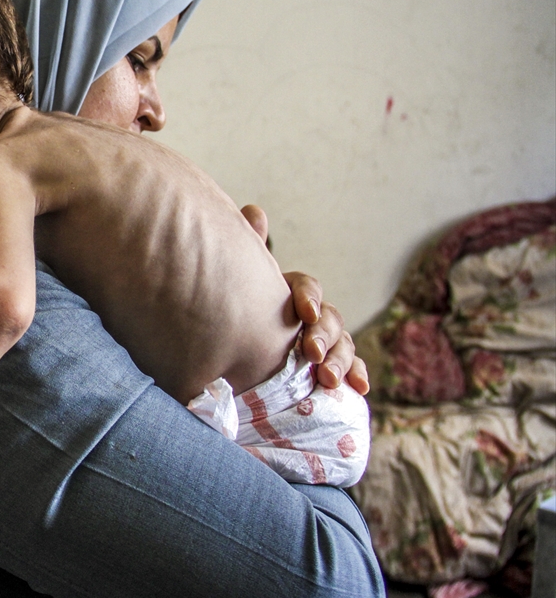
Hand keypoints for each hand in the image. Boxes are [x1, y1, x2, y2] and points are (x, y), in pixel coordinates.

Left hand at [240, 203, 368, 395]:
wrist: (238, 362)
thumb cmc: (239, 316)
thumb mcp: (240, 285)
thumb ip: (248, 251)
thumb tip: (254, 209)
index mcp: (290, 293)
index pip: (307, 288)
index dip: (309, 298)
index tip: (305, 314)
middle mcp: (312, 316)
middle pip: (331, 319)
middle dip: (325, 335)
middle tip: (311, 353)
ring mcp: (324, 343)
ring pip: (342, 345)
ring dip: (340, 360)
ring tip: (327, 378)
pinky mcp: (329, 368)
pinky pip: (350, 369)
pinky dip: (356, 376)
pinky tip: (359, 387)